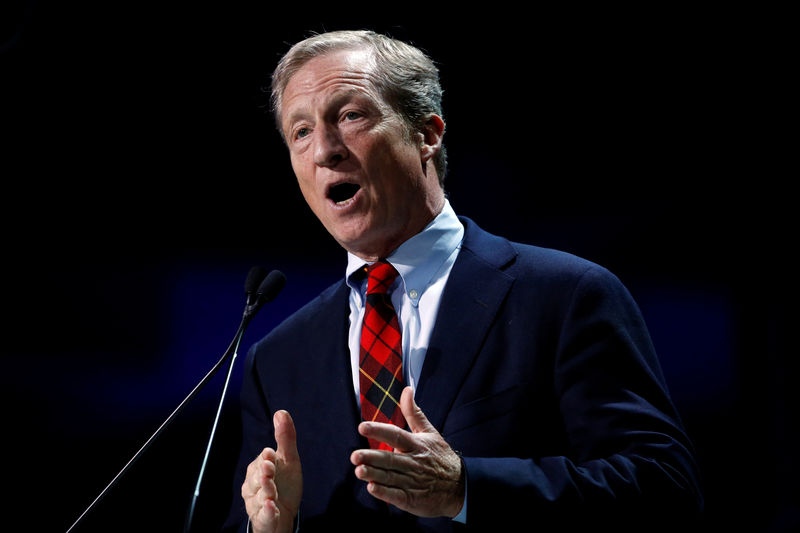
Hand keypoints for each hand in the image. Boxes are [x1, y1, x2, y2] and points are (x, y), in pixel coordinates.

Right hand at [241, 410, 302, 532]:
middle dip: (263, 475)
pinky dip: (267, 512)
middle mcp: (254, 486)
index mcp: (259, 470)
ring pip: (258, 497)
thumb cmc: (284, 484)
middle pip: (256, 479)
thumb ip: (285, 438)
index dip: (265, 459)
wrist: (283, 515)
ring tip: (271, 493)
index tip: (269, 454)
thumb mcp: (289, 460)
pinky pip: (263, 516)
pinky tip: (272, 508)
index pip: (260, 462)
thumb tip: (281, 412)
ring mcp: (256, 503)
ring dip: (265, 493)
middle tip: (269, 469)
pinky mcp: (262, 519)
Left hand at [350, 386, 464, 517]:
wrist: (460, 486)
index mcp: (416, 445)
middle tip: (355, 455)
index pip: (396, 435)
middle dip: (372, 457)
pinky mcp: (412, 499)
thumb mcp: (430, 433)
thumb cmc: (440, 457)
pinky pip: (396, 495)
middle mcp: (413, 463)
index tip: (362, 427)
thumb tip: (407, 390)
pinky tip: (372, 488)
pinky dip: (384, 492)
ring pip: (390, 477)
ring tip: (359, 471)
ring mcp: (413, 482)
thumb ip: (414, 413)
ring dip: (374, 474)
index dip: (379, 430)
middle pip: (390, 459)